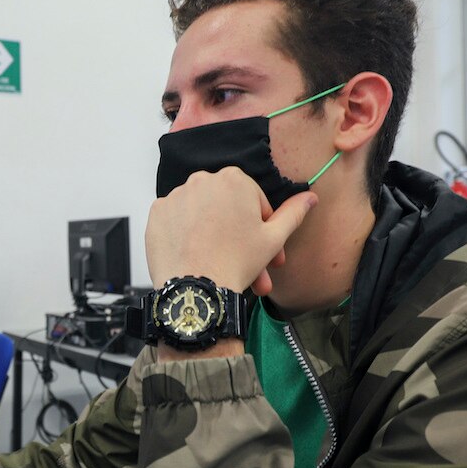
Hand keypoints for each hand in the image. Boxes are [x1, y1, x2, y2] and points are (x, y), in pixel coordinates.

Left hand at [145, 166, 317, 295]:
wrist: (196, 287)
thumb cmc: (237, 261)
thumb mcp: (273, 238)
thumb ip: (293, 214)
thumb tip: (310, 198)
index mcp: (234, 179)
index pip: (253, 200)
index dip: (262, 227)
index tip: (264, 249)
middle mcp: (202, 180)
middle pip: (226, 208)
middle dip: (239, 235)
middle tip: (246, 264)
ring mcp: (176, 196)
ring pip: (202, 214)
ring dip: (213, 234)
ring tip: (222, 264)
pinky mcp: (156, 213)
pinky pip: (176, 220)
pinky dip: (186, 235)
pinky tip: (196, 255)